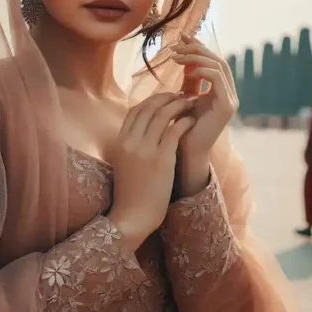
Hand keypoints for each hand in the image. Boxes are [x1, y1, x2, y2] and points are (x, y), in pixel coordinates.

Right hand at [106, 92, 196, 251]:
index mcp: (120, 141)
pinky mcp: (161, 159)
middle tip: (181, 95)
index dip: (151, 100)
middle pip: (148, 108)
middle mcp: (130, 141)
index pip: (135, 111)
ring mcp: (145, 149)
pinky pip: (174, 130)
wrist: (132, 216)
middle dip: (167, 97)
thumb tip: (145, 134)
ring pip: (162, 115)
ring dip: (178, 105)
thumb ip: (132, 146)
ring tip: (190, 103)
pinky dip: (184, 121)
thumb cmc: (130, 193)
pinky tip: (192, 120)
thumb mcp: (124, 164)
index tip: (165, 98)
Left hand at [171, 36, 238, 196]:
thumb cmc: (182, 126)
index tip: (182, 37)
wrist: (186, 151)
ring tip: (178, 56)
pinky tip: (188, 70)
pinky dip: (203, 71)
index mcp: (221, 89)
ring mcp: (230, 99)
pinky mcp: (227, 106)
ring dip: (197, 57)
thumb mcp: (185, 96)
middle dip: (198, 48)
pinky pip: (218, 80)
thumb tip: (181, 54)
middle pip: (218, 59)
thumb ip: (188, 78)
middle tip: (178, 44)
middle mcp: (229, 92)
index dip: (199, 46)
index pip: (214, 60)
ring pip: (219, 66)